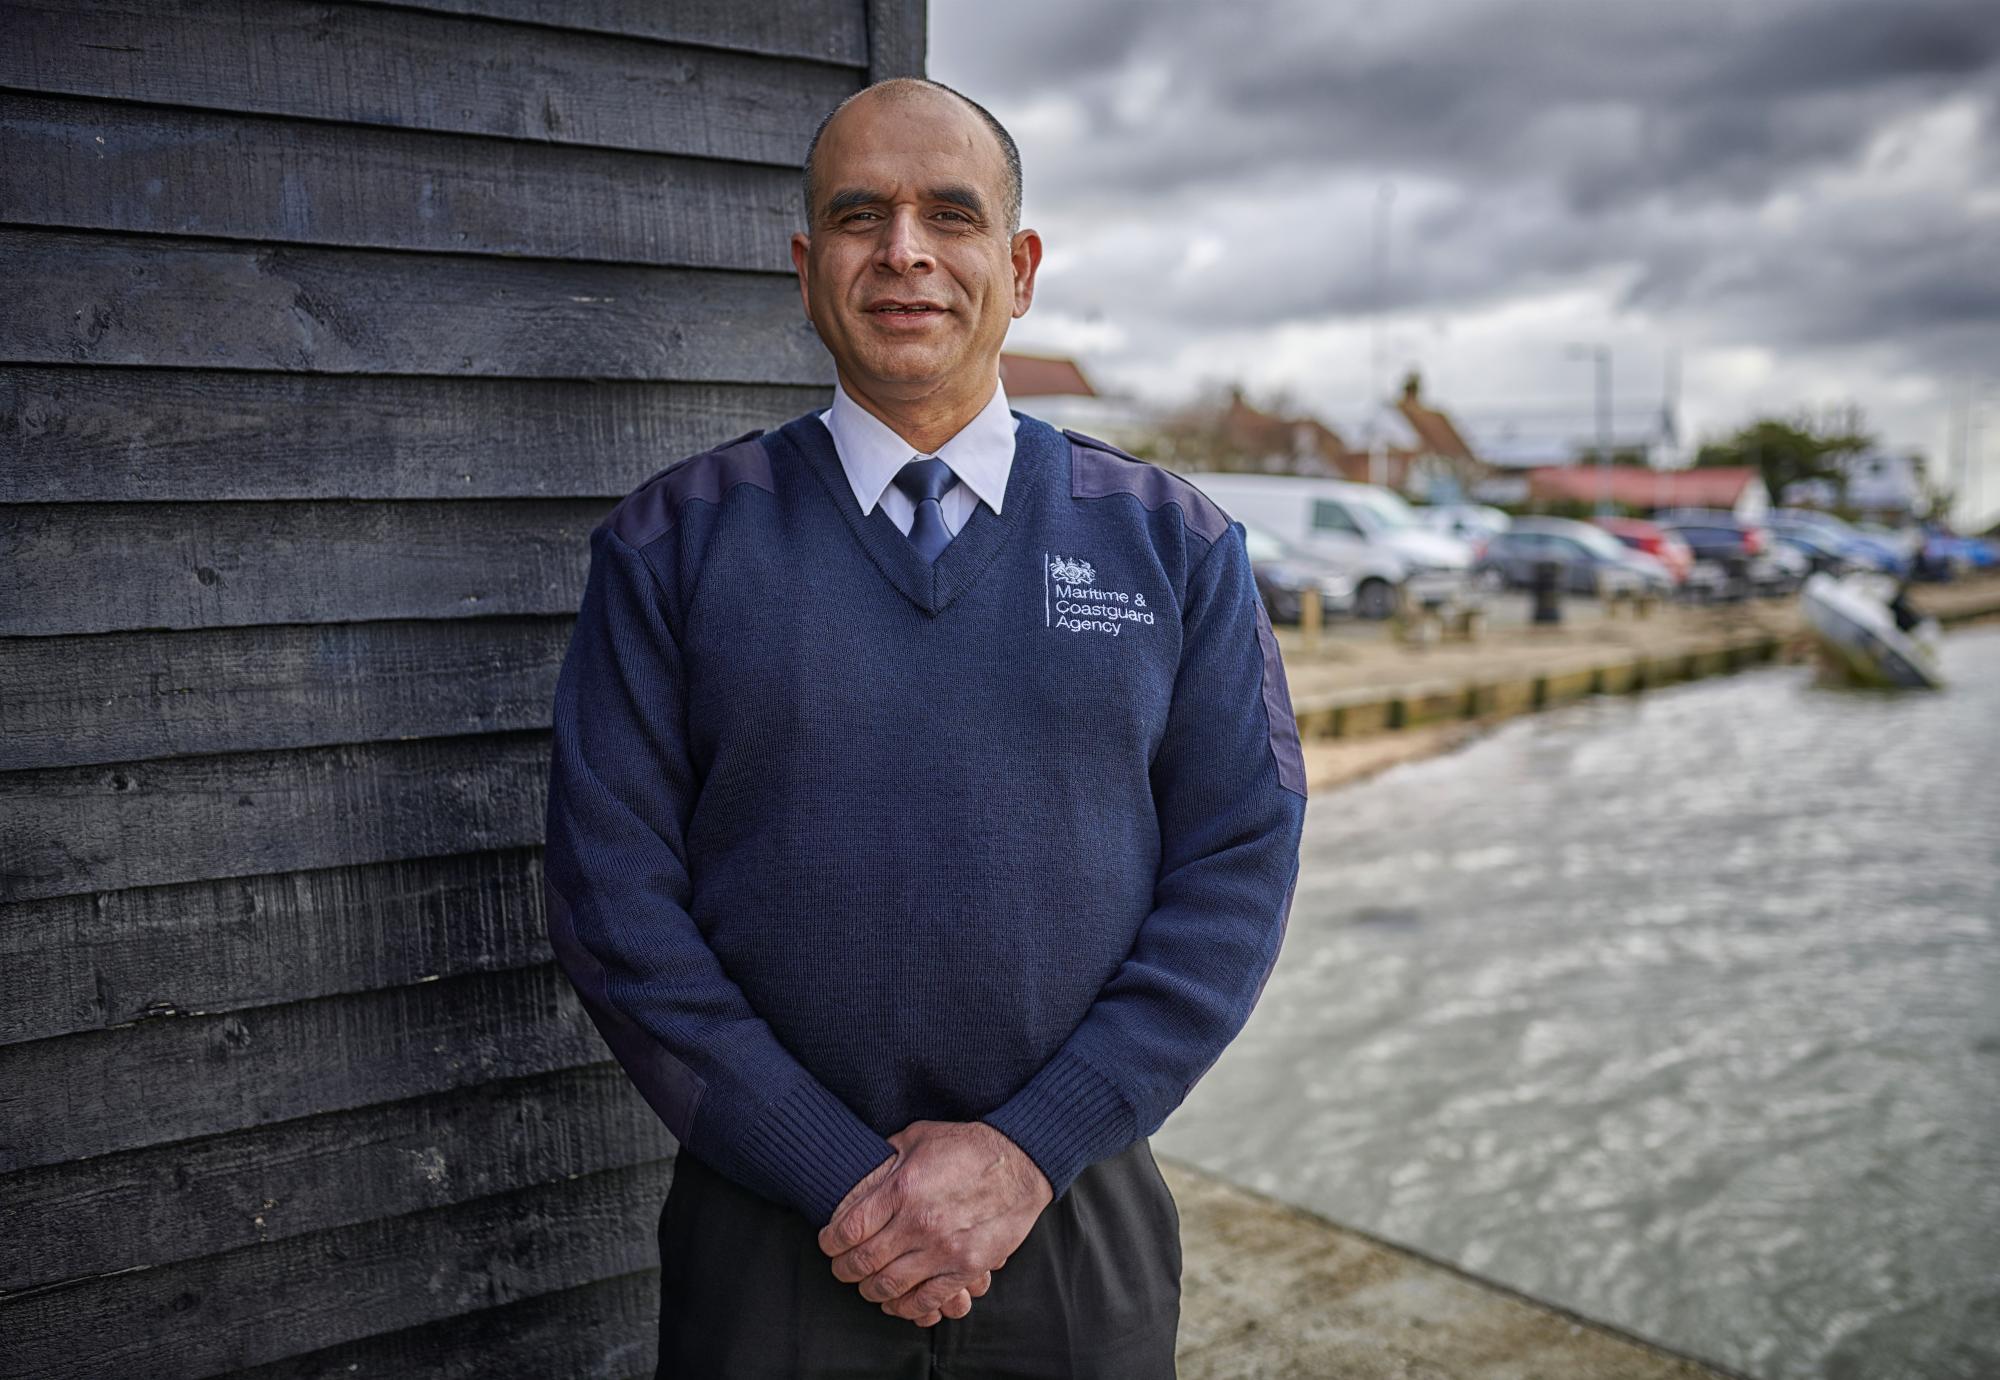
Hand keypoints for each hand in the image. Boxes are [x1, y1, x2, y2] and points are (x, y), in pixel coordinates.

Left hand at [827, 1150, 977, 1325]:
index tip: (828, 1243)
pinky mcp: (966, 1267)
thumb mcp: (918, 1137)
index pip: (848, 1229)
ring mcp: (943, 1249)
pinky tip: (896, 1301)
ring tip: (867, 1284)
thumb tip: (856, 1174)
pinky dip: (904, 1307)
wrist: (1020, 1161)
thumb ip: (884, 1158)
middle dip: (844, 1269)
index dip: (830, 1241)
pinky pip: (925, 1300)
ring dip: (870, 1290)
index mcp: (902, 1188)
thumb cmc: (967, 1145)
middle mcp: (918, 1223)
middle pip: (863, 1262)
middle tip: (842, 1268)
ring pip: (889, 1286)